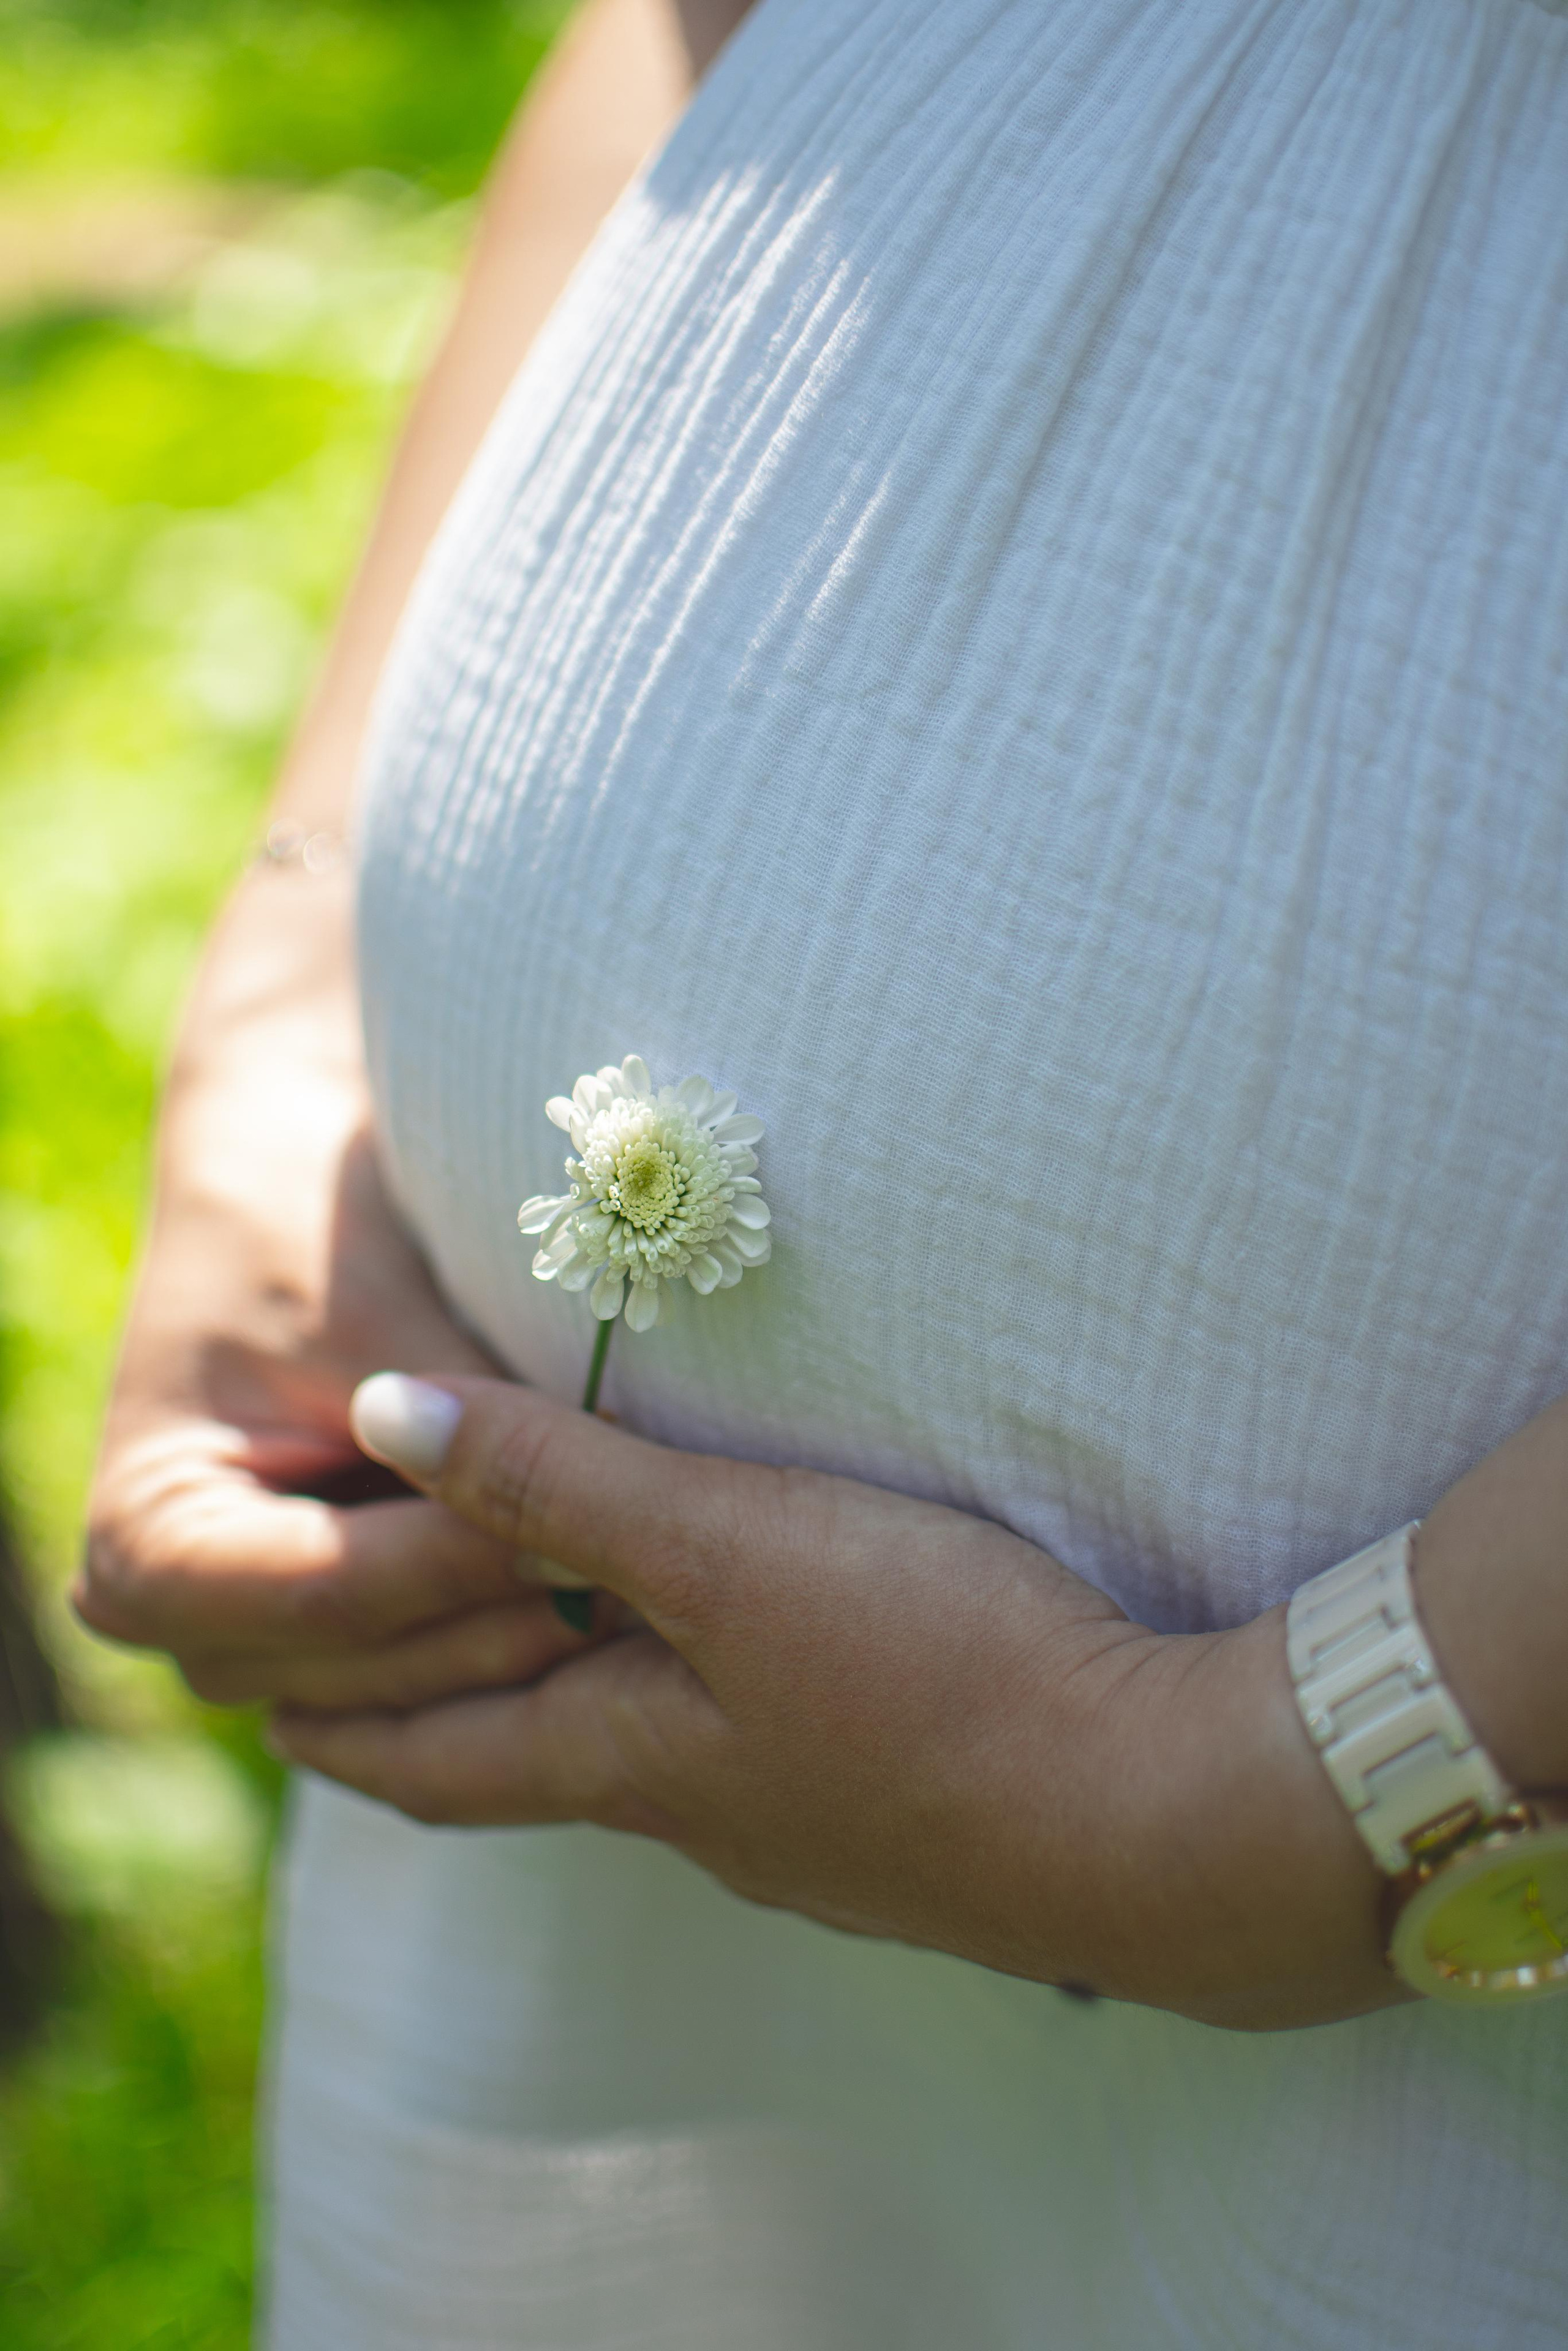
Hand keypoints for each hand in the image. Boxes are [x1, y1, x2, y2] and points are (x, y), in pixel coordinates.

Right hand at [77, 871, 592, 1715]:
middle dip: (516, 1617)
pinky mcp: (311, 1634)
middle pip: (372, 1662)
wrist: (273, 1183)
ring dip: (531, 1636)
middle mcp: (166, 1622)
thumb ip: (474, 1431)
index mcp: (145, 1546)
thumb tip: (602, 1510)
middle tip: (659, 1580)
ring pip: (413, 1688)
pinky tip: (625, 1593)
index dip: (480, 1560)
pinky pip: (428, 1667)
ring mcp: (238, 1641)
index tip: (610, 1533)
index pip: (338, 1590)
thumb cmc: (307, 1228)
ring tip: (658, 1591)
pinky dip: (517, 1626)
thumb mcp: (382, 1323)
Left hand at [269, 1368, 1403, 2029]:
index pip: (438, 1762)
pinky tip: (744, 1651)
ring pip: (651, 1756)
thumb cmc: (938, 1674)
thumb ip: (558, 1482)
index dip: (343, 1727)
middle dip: (448, 1716)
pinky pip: (752, 1750)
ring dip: (581, 1696)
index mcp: (637, 1763)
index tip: (269, 1698)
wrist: (1170, 1818)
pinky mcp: (909, 1809)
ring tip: (559, 1623)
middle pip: (538, 1763)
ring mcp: (814, 1826)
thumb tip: (382, 1419)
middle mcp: (709, 1814)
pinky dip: (694, 1696)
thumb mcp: (727, 1550)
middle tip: (387, 1657)